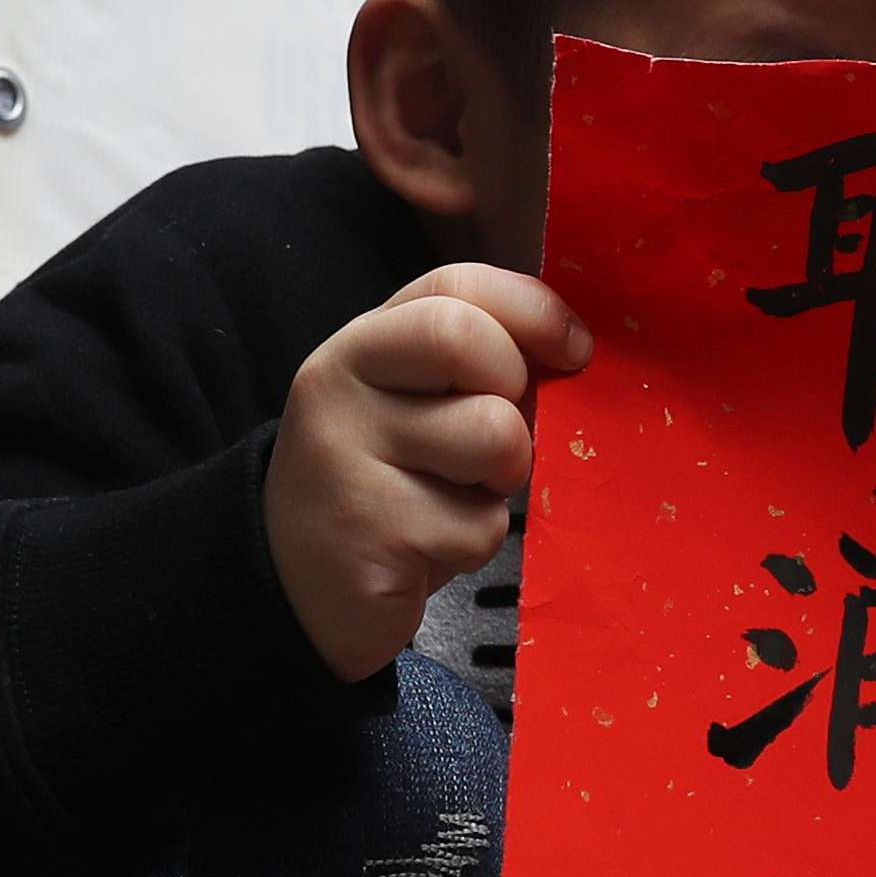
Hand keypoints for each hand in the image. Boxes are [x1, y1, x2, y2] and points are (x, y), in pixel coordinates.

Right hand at [262, 267, 587, 679]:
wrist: (299, 589)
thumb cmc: (386, 488)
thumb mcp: (419, 406)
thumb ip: (479, 364)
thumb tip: (573, 349)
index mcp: (361, 346)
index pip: (455, 288)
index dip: (533, 310)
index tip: (576, 350)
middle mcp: (338, 388)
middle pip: (468, 342)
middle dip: (516, 394)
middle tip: (496, 446)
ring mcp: (345, 458)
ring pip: (494, 436)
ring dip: (501, 481)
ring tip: (455, 500)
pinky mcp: (370, 533)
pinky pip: (480, 524)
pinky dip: (475, 544)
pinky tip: (428, 549)